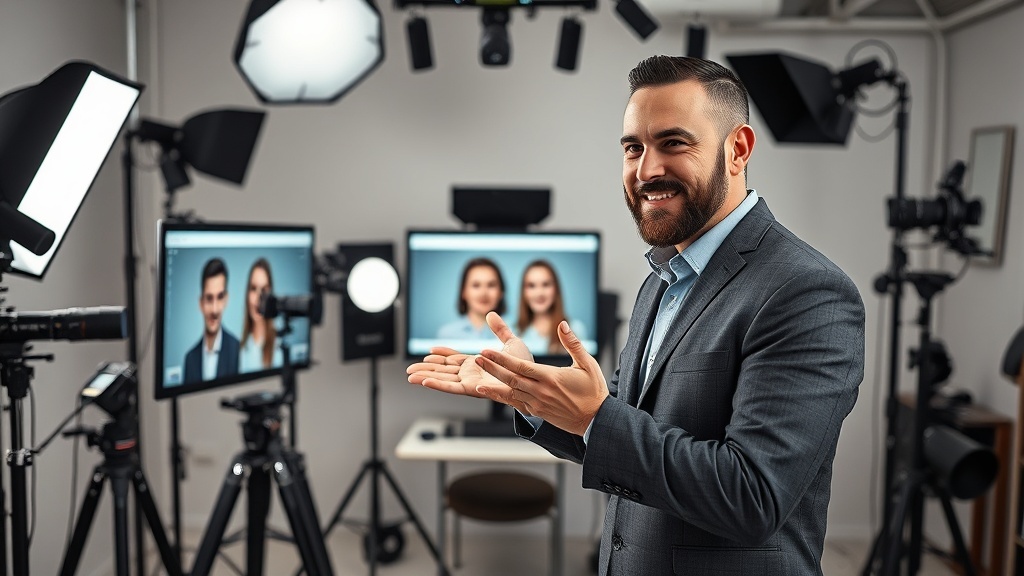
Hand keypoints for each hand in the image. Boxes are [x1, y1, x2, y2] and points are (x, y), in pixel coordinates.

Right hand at [406, 313, 532, 397]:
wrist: (535, 381)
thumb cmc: (528, 367)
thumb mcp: (512, 343)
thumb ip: (500, 330)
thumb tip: (491, 314)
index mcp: (479, 364)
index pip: (454, 360)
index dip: (441, 356)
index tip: (429, 352)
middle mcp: (473, 374)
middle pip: (444, 371)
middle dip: (426, 370)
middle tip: (409, 371)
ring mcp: (472, 382)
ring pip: (444, 379)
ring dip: (426, 377)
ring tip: (410, 376)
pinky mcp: (474, 389)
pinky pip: (453, 387)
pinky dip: (438, 385)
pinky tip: (424, 383)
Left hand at [474, 316, 607, 435]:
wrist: (596, 420)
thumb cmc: (593, 390)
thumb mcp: (588, 363)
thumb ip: (573, 343)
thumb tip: (562, 324)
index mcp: (551, 378)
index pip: (521, 367)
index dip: (501, 359)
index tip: (487, 351)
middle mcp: (541, 392)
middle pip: (511, 379)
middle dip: (492, 369)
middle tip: (477, 359)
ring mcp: (538, 404)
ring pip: (511, 394)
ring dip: (494, 386)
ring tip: (477, 382)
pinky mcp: (538, 412)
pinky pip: (516, 404)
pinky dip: (503, 399)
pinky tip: (493, 395)